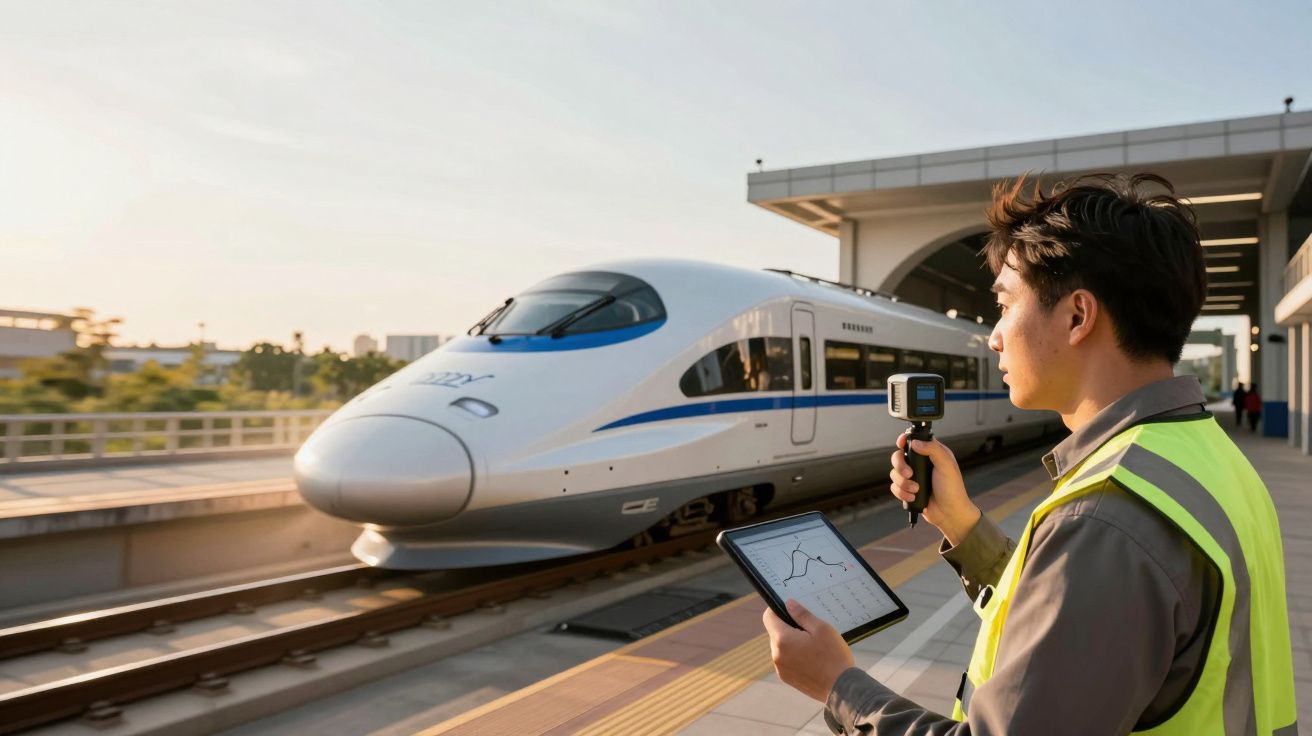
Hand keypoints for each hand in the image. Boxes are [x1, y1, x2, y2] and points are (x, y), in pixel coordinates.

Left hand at [762, 599, 853, 702]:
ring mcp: (780, 668)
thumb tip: (788, 603)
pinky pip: (785, 660)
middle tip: (809, 630)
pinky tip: (811, 658)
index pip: (768, 617)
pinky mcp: (786, 678)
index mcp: (783, 640)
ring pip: (780, 647)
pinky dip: (794, 656)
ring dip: (791, 642)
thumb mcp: (821, 628)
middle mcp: (777, 655)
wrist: (841, 688)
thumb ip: (802, 614)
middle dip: (788, 627)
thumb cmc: (833, 656)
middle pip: (775, 632)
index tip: (790, 610)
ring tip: (812, 646)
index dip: (777, 609)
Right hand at [889, 431, 979, 545]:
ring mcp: (913, 477)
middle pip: (898, 456)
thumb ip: (933, 449)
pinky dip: (902, 493)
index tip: (900, 443)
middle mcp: (921, 464)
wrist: (949, 513)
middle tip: (909, 474)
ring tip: (916, 490)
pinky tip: (913, 497)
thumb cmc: (953, 490)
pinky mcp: (908, 489)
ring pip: (894, 473)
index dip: (905, 440)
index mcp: (932, 454)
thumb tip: (915, 442)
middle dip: (900, 466)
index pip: (914, 440)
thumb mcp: (946, 465)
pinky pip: (895, 487)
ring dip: (903, 483)